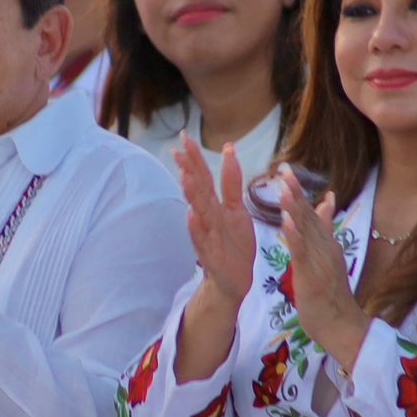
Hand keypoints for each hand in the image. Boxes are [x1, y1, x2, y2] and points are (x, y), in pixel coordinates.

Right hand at [173, 134, 255, 307]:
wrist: (235, 279)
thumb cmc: (234, 242)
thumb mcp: (237, 208)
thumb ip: (231, 182)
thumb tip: (229, 149)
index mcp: (215, 205)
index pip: (203, 176)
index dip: (195, 157)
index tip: (185, 136)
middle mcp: (207, 216)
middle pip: (197, 189)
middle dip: (189, 170)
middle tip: (179, 148)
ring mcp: (207, 234)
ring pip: (198, 211)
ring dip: (191, 195)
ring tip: (185, 176)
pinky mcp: (210, 254)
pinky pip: (201, 239)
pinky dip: (195, 228)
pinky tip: (191, 216)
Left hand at [277, 167, 366, 369]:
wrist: (342, 325)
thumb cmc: (331, 294)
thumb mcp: (327, 256)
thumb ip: (324, 229)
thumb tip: (326, 201)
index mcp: (325, 242)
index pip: (311, 212)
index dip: (298, 191)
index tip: (286, 169)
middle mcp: (324, 246)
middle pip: (308, 214)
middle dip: (295, 191)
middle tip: (283, 168)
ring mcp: (319, 259)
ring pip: (305, 229)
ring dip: (294, 206)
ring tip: (283, 186)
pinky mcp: (312, 274)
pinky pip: (302, 251)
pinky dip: (294, 234)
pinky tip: (286, 220)